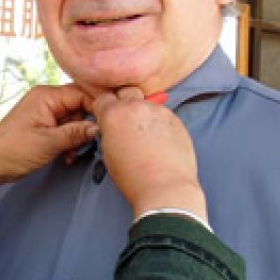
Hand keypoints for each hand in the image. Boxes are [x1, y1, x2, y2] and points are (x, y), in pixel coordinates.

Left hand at [0, 84, 97, 213]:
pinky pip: (65, 129)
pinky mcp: (43, 126)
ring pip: (74, 119)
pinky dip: (69, 141)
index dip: (97, 107)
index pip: (82, 93)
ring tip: (74, 152)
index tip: (109, 122)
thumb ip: (76, 133)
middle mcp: (46, 100)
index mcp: (46, 96)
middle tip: (92, 141)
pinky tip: (67, 156)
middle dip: (87, 124)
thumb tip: (99, 128)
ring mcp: (44, 113)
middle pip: (80, 105)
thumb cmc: (11, 150)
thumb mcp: (48, 142)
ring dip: (78, 136)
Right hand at [92, 87, 207, 222]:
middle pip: (127, 92)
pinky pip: (164, 115)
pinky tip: (160, 142)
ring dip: (144, 114)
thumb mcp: (108, 153)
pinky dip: (160, 124)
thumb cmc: (134, 177)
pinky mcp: (176, 119)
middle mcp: (136, 107)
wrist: (165, 187)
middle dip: (124, 102)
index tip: (106, 117)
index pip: (103, 98)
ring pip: (147, 104)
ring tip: (146, 137)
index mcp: (114, 114)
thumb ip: (109, 132)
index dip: (103, 108)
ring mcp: (159, 111)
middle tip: (126, 121)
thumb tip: (112, 128)